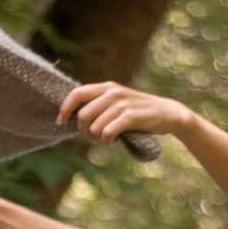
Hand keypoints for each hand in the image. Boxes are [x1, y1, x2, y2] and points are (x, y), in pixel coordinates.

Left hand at [56, 81, 186, 146]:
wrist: (168, 114)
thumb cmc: (138, 113)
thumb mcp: (117, 103)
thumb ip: (99, 105)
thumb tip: (75, 118)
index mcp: (106, 87)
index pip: (76, 93)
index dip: (65, 109)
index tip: (60, 122)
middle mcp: (112, 92)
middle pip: (82, 116)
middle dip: (85, 132)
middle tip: (95, 138)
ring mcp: (121, 103)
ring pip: (94, 127)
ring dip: (98, 139)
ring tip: (108, 138)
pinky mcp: (130, 116)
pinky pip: (107, 133)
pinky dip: (108, 141)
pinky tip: (115, 140)